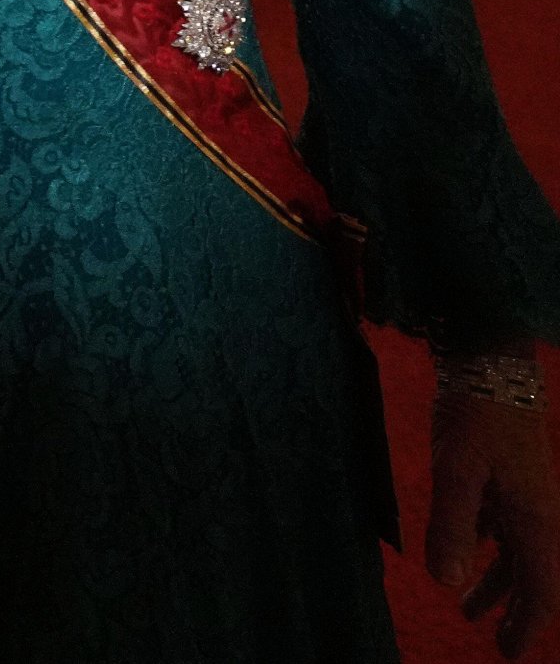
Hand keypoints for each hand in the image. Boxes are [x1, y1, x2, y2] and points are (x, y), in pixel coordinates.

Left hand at [426, 386, 559, 658]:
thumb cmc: (477, 411)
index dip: (527, 627)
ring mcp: (526, 490)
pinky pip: (507, 524)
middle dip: (518, 612)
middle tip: (497, 644)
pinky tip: (468, 550)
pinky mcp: (510, 472)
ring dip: (498, 582)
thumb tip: (446, 582)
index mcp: (535, 519)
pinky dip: (491, 546)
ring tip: (468, 608)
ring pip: (519, 550)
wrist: (491, 356)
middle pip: (536, 576)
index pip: (542, 591)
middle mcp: (538, 511)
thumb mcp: (457, 468)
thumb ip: (452, 525)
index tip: (508, 655)